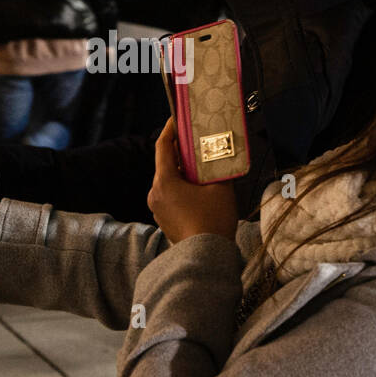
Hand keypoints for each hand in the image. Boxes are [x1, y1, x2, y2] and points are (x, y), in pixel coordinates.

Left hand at [147, 118, 238, 243]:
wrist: (206, 257)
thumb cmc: (212, 222)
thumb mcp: (221, 189)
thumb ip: (218, 169)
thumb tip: (220, 158)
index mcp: (164, 182)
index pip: (162, 147)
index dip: (169, 130)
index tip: (176, 119)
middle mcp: (155, 194)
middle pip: (166, 165)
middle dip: (181, 154)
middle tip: (196, 145)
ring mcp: (157, 209)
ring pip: (168, 182)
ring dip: (183, 174)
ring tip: (202, 170)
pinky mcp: (164, 220)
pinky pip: (170, 197)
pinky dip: (182, 190)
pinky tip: (198, 191)